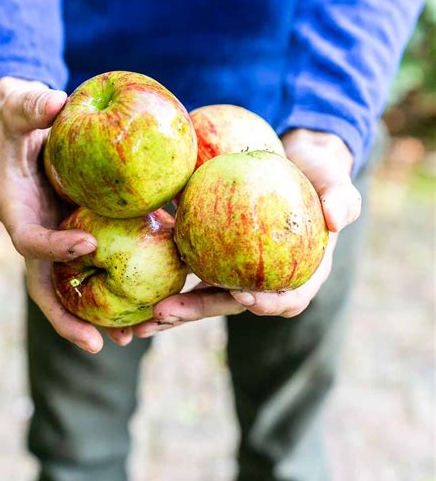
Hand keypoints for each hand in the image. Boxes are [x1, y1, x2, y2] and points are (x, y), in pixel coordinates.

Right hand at [0, 77, 106, 352]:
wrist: (31, 129)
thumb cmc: (26, 117)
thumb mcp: (26, 106)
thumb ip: (35, 105)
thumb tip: (57, 101)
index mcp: (17, 209)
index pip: (30, 239)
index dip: (55, 248)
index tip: (88, 247)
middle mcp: (36, 233)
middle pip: (47, 287)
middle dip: (69, 318)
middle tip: (99, 343)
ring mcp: (57, 241)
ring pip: (73, 290)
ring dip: (98, 319)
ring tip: (131, 341)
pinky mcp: (78, 238)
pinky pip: (97, 270)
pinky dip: (119, 288)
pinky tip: (151, 304)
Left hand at [120, 129, 360, 343]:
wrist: (290, 162)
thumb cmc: (316, 172)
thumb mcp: (334, 177)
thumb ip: (342, 196)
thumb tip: (338, 218)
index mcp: (302, 271)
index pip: (289, 296)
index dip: (269, 303)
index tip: (245, 296)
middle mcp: (267, 279)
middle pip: (235, 303)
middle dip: (200, 312)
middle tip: (166, 312)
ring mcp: (237, 271)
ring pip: (205, 296)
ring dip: (175, 309)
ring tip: (141, 318)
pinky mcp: (214, 257)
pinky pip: (189, 272)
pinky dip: (165, 282)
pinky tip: (137, 290)